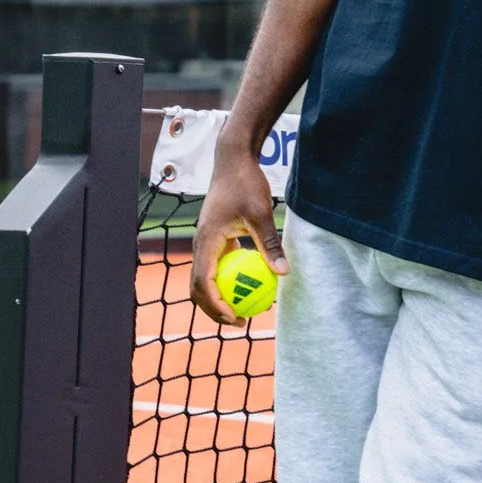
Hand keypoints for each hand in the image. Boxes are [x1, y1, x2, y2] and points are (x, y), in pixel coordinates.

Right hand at [190, 141, 288, 324]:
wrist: (233, 160)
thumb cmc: (245, 183)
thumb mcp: (262, 214)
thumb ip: (270, 244)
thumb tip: (283, 274)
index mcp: (207, 240)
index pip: (204, 281)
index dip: (217, 304)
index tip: (236, 317)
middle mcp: (201, 244)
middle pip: (198, 287)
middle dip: (214, 309)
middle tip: (240, 322)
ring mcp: (206, 242)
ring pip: (205, 279)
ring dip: (219, 298)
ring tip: (244, 311)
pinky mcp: (215, 239)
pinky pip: (217, 267)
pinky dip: (229, 281)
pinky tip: (251, 287)